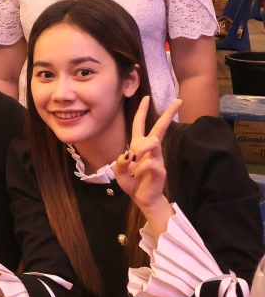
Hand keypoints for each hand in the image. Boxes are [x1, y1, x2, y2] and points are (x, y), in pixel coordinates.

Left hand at [115, 96, 180, 215]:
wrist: (142, 198)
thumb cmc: (132, 181)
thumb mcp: (119, 171)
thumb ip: (120, 162)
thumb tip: (127, 156)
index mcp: (138, 146)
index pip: (140, 124)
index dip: (142, 111)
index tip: (147, 97)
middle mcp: (150, 149)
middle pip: (159, 127)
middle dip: (168, 114)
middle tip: (178, 101)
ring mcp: (157, 158)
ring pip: (153, 142)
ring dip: (141, 148)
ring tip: (134, 161)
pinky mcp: (160, 170)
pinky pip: (150, 163)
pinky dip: (140, 169)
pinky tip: (138, 175)